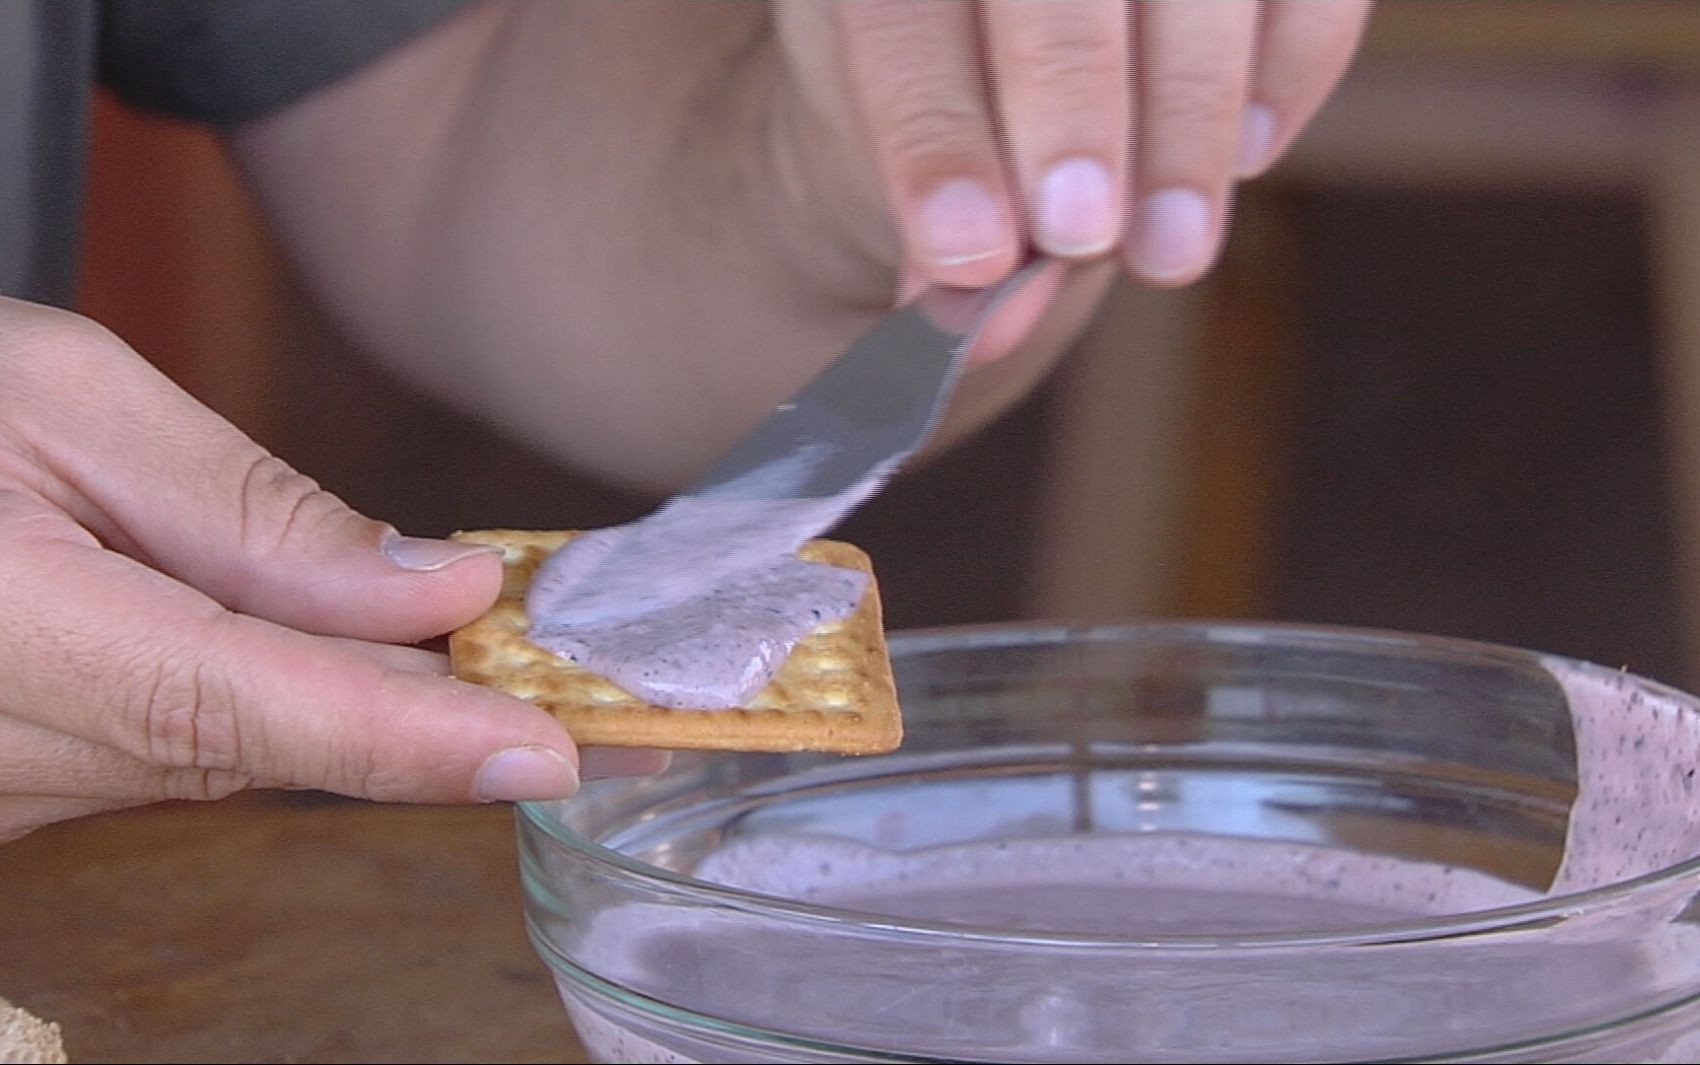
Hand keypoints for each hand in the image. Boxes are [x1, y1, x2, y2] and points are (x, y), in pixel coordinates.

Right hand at [0, 298, 649, 841]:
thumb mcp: (67, 401)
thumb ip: (253, 515)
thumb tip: (432, 594)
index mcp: (15, 635)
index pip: (251, 705)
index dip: (412, 739)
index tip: (551, 753)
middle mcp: (16, 750)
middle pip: (274, 740)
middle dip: (437, 714)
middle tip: (597, 685)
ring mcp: (18, 792)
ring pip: (244, 753)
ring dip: (372, 705)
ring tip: (500, 655)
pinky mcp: (33, 790)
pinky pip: (192, 751)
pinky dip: (288, 705)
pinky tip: (347, 658)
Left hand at [773, 0, 1369, 289]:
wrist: (1004, 30)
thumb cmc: (943, 91)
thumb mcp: (910, 152)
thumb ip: (942, 230)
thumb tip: (978, 325)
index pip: (902, 15)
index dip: (933, 135)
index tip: (971, 258)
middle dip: (1072, 107)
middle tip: (1083, 236)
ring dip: (1187, 115)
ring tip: (1169, 250)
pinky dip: (1290, 66)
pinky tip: (1245, 155)